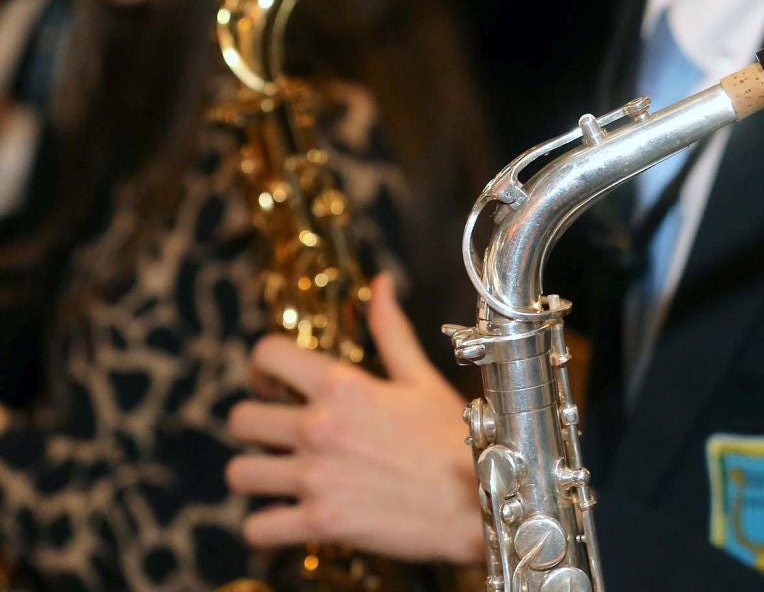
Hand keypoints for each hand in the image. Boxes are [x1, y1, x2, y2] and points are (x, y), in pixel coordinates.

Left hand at [227, 274, 484, 564]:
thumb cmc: (454, 436)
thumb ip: (391, 330)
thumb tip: (380, 284)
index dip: (262, 366)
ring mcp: (315, 477)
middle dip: (255, 425)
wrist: (476, 500)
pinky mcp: (318, 522)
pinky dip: (266, 527)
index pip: (266, 354)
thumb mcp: (422, 378)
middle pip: (240, 418)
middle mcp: (319, 427)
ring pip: (239, 473)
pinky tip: (287, 517)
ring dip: (256, 474)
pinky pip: (255, 528)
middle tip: (278, 434)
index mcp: (343, 386)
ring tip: (280, 476)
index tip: (274, 384)